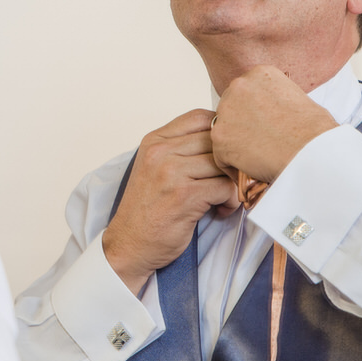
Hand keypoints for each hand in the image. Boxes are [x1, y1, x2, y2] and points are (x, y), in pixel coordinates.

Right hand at [103, 109, 238, 294]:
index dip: (220, 133)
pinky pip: (226, 188)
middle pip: (216, 140)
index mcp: (154, 140)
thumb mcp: (156, 167)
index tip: (224, 154)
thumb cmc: (148, 208)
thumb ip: (181, 148)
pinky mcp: (185, 195)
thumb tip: (224, 138)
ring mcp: (171, 172)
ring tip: (222, 199)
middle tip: (229, 181)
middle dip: (230, 162)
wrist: (129, 244)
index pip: (200, 116)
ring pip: (224, 164)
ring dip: (232, 183)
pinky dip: (230, 201)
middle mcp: (161, 151)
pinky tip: (218, 210)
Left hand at [210, 65, 337, 184]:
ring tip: (258, 158)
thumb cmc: (314, 131)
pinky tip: (252, 170)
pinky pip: (220, 156)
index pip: (246, 93)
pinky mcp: (220, 137)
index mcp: (260, 74)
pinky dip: (233, 166)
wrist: (312, 152)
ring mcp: (226, 112)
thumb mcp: (298, 99)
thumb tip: (272, 111)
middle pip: (231, 109)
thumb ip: (276, 99)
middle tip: (259, 143)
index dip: (253, 113)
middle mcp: (239, 86)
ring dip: (237, 145)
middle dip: (242, 126)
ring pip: (225, 132)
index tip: (264, 125)